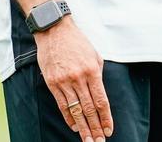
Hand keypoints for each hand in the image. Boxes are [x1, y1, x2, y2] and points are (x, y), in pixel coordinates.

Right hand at [35, 17, 113, 141]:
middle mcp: (78, 78)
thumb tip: (100, 96)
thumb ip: (98, 76)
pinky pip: (62, 105)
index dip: (106, 118)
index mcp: (92, 71)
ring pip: (75, 110)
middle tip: (99, 141)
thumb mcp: (94, 55)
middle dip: (95, 128)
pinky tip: (74, 127)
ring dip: (83, 128)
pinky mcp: (52, 83)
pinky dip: (69, 118)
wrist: (54, 31)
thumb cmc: (77, 42)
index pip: (101, 101)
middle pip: (89, 109)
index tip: (109, 130)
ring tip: (88, 140)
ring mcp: (64, 82)